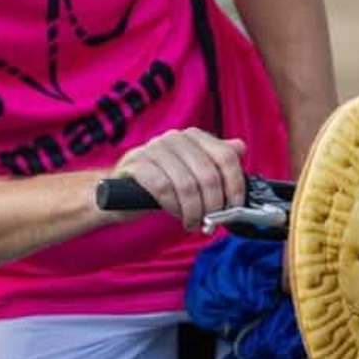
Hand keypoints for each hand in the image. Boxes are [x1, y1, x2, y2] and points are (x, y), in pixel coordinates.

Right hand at [114, 129, 245, 230]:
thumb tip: (240, 146)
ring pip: (186, 184)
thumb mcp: (191, 171)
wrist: (119, 190)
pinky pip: (163, 188)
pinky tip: (174, 213)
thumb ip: (214, 160)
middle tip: (210, 221)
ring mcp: (153, 148)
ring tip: (192, 222)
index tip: (234, 206)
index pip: (225, 156)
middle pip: (208, 174)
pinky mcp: (135, 163)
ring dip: (193, 211)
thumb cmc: (161, 182)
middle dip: (212, 205)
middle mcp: (174, 137)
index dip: (235, 185)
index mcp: (193, 137)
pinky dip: (173, 206)